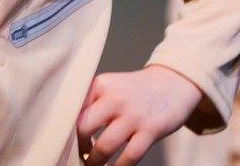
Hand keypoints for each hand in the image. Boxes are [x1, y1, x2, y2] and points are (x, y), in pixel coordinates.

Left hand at [76, 65, 202, 164]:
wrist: (174, 83)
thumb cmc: (137, 91)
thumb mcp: (112, 87)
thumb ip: (93, 103)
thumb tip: (72, 131)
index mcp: (101, 85)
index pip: (73, 109)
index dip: (66, 129)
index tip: (65, 140)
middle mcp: (115, 98)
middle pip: (84, 128)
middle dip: (79, 147)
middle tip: (79, 155)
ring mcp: (134, 114)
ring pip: (105, 146)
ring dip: (95, 162)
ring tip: (93, 165)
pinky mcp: (151, 129)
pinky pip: (130, 156)